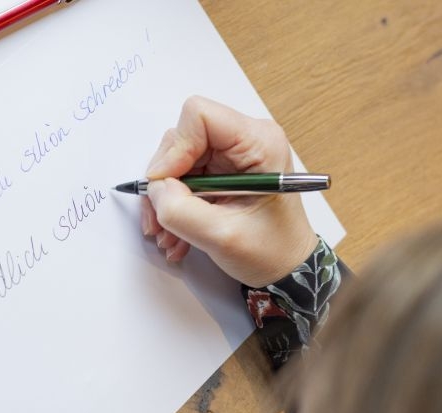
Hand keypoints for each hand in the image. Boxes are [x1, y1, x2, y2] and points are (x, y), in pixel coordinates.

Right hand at [141, 96, 316, 286]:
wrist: (286, 267)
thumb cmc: (272, 252)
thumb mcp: (222, 237)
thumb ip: (181, 211)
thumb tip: (155, 190)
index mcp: (259, 143)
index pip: (199, 116)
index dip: (175, 149)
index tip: (165, 186)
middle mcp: (246, 139)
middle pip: (183, 138)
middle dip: (166, 181)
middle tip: (161, 219)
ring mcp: (232, 154)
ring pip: (178, 160)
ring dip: (167, 199)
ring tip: (169, 235)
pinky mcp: (222, 169)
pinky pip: (184, 176)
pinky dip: (175, 204)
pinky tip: (178, 233)